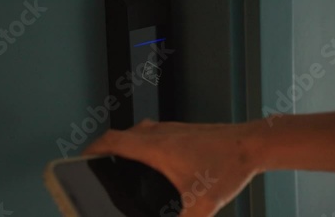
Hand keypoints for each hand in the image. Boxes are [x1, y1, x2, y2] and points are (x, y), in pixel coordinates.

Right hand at [83, 119, 264, 216]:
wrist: (250, 143)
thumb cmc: (227, 165)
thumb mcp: (201, 203)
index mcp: (155, 147)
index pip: (113, 140)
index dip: (93, 148)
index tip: (84, 157)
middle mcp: (159, 134)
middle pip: (121, 135)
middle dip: (105, 148)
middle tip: (100, 163)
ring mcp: (171, 129)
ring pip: (137, 131)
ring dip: (124, 143)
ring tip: (121, 161)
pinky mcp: (181, 130)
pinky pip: (151, 132)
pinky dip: (141, 142)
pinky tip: (153, 160)